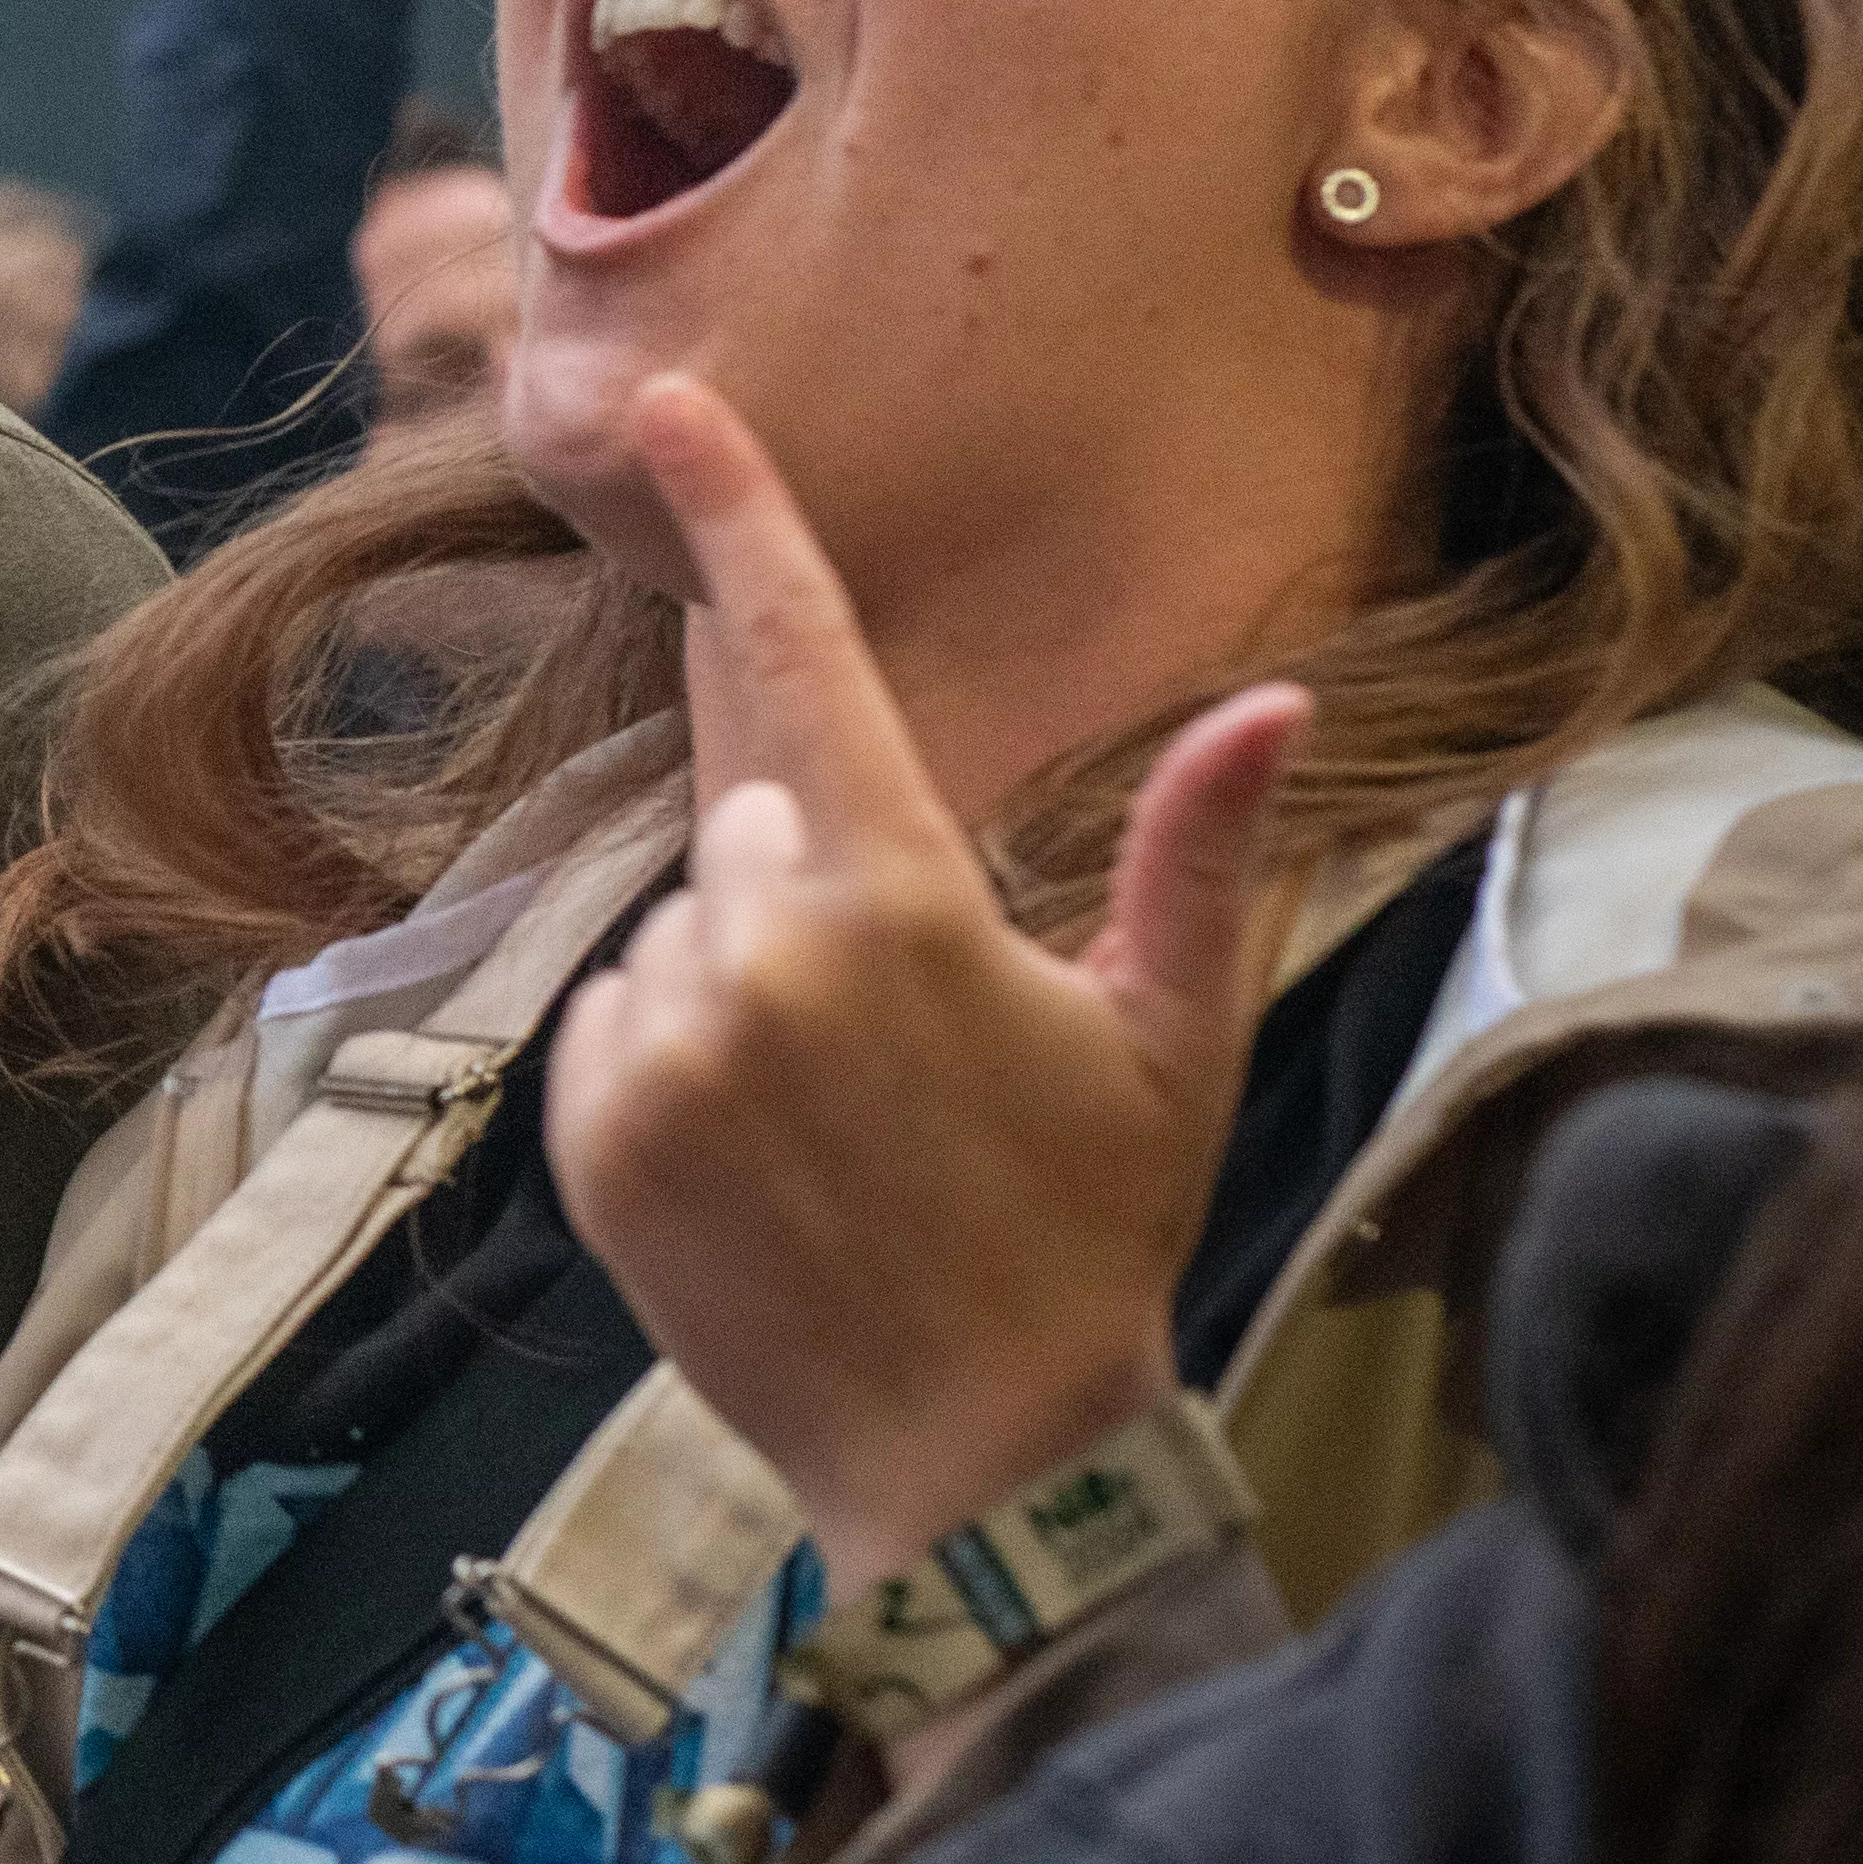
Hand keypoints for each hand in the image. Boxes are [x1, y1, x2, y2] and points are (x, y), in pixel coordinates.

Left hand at [545, 375, 1311, 1588]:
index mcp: (900, 901)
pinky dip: (670, 1073)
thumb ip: (1197, 854)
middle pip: (755, 826)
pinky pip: (614, 1031)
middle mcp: (758, 953)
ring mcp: (661, 1049)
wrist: (975, 1451)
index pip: (805, 664)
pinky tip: (767, 1164)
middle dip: (817, 890)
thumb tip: (1271, 695)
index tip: (664, 413)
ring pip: (685, 934)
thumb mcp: (1171, 1038)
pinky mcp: (591, 1136)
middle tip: (906, 1039)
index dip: (738, 522)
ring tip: (846, 1123)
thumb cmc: (1091, 1232)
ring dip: (746, 993)